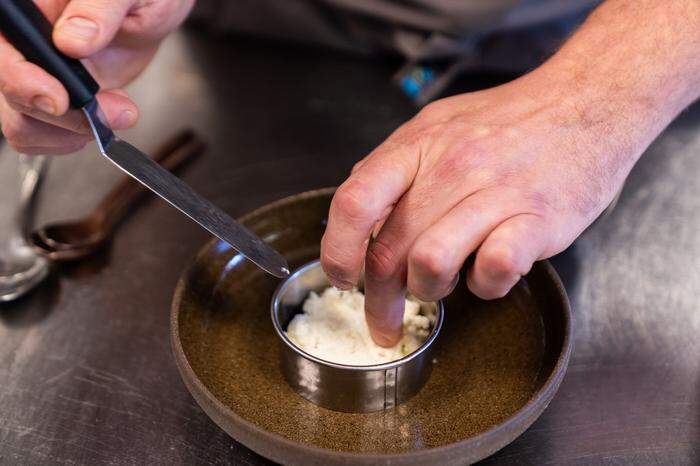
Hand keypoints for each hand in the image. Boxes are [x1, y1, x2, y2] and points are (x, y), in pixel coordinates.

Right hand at [0, 0, 193, 154]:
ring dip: (72, 132)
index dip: (22, 81)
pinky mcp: (53, 96)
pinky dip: (73, 139)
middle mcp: (20, 42)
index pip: (2, 53)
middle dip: (67, 116)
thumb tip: (73, 41)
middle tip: (120, 111)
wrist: (149, 9)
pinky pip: (42, 134)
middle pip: (11, 94)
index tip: (60, 100)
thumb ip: (99, 8)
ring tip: (119, 112)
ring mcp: (33, 72)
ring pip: (22, 123)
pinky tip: (105, 118)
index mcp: (25, 8)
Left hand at [320, 70, 638, 346]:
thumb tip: (358, 208)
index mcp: (418, 146)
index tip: (343, 278)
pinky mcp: (538, 220)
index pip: (355, 203)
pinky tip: (489, 272)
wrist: (587, 101)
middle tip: (384, 320)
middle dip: (379, 300)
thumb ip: (395, 165)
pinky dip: (485, 286)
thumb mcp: (438, 124)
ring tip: (443, 284)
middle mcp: (452, 168)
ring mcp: (496, 193)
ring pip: (431, 265)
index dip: (338, 251)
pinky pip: (493, 271)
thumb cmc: (510, 120)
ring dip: (429, 290)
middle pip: (389, 251)